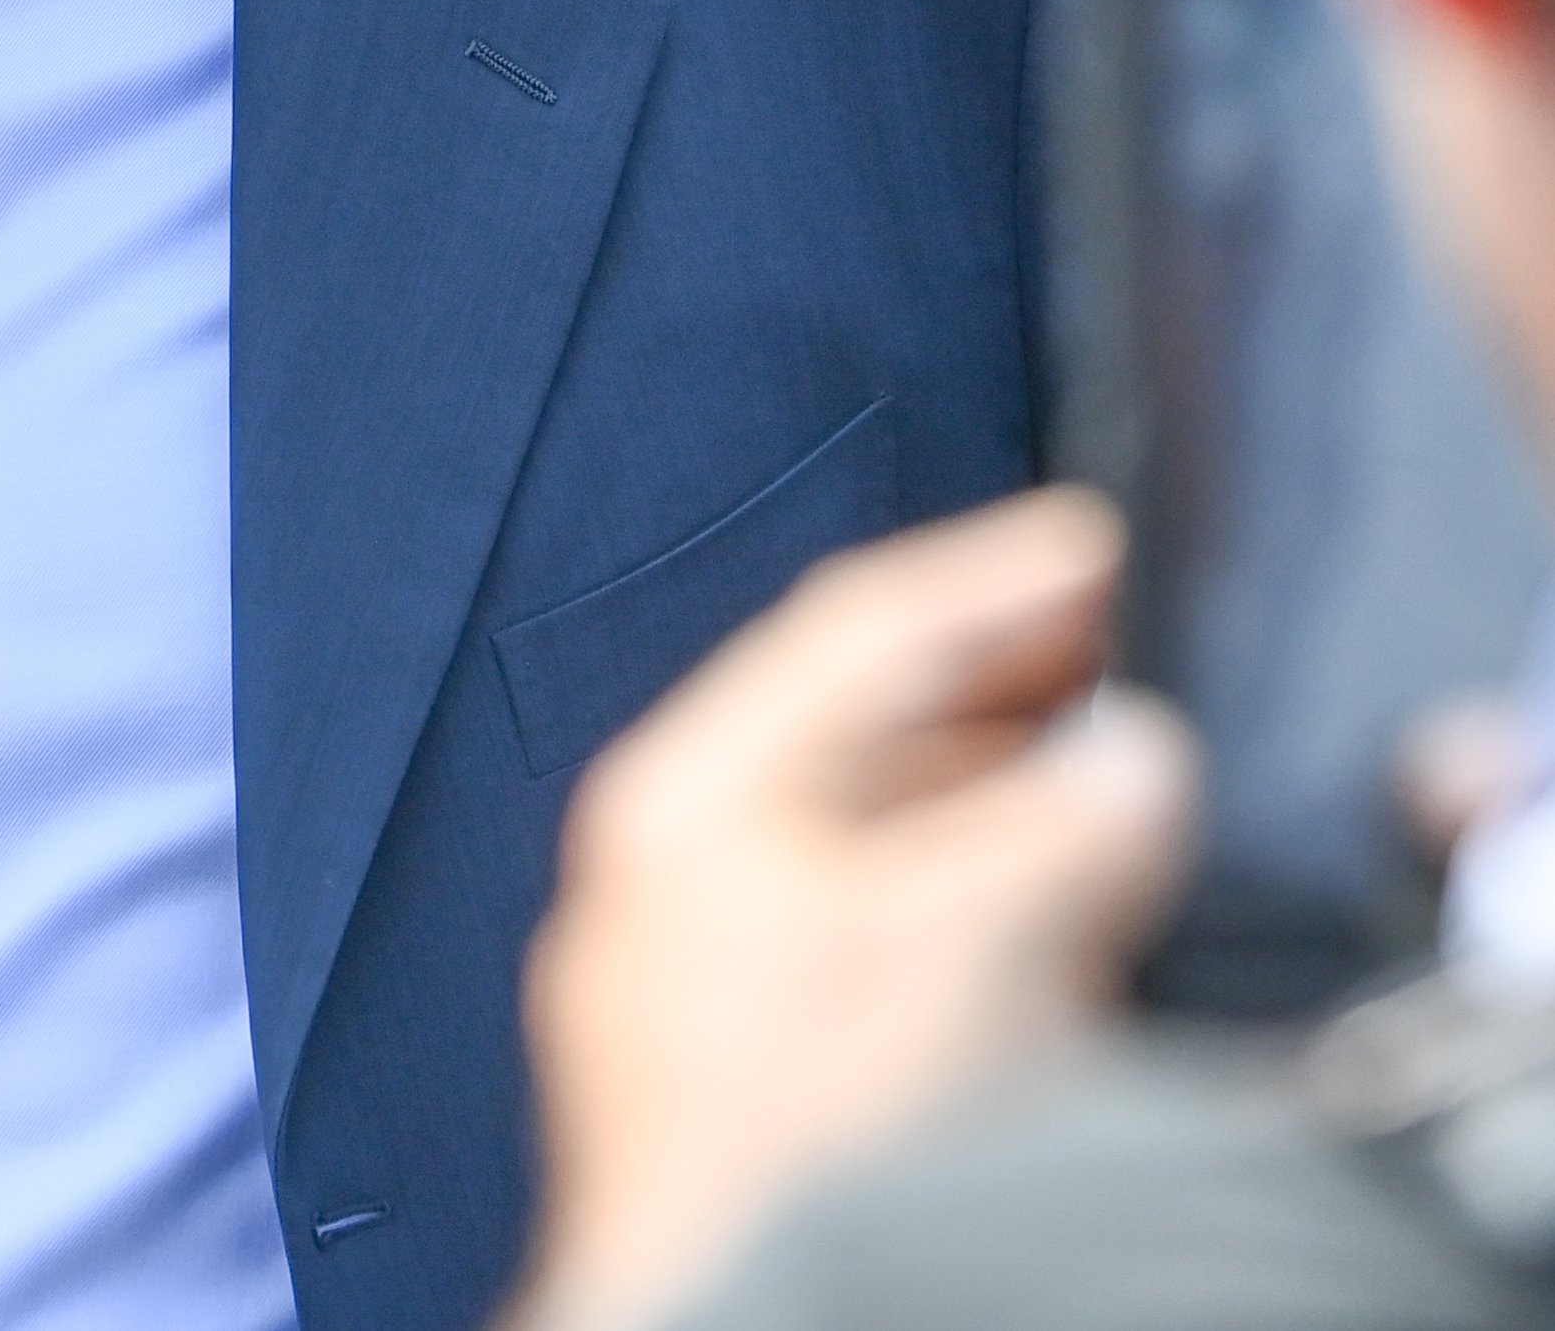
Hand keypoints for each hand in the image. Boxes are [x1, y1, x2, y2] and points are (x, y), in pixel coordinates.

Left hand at [508, 491, 1197, 1330]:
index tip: (1099, 543)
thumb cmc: (808, 1135)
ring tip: (1114, 778)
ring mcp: (692, 986)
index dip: (993, 575)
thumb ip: (1060, 828)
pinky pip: (875, 949)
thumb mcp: (967, 941)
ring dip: (996, 804)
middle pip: (855, 735)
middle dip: (1001, 691)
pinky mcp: (745, 1085)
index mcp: (682, 800)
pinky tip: (1053, 936)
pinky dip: (972, 912)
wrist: (739, 1327)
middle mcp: (665, 877)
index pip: (852, 630)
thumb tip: (1131, 757)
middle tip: (1129, 656)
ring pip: (868, 846)